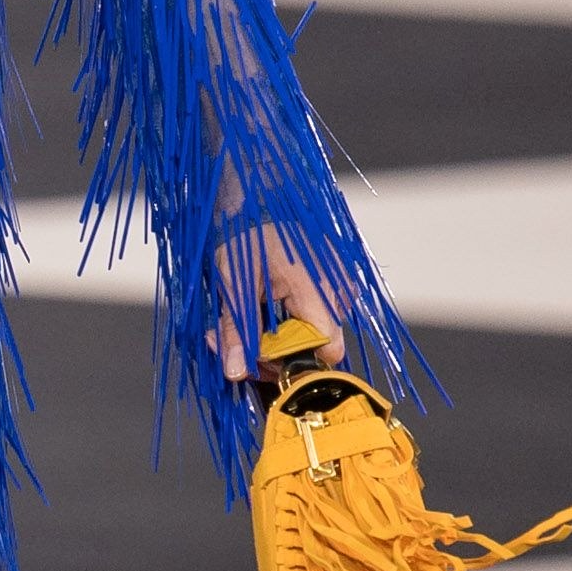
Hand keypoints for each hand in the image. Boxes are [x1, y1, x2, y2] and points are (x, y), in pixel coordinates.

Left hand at [210, 229, 347, 387]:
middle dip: (273, 352)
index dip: (292, 362)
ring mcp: (336, 283)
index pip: (327, 349)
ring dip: (275, 337)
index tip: (258, 358)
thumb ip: (238, 330)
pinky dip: (285, 319)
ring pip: (311, 331)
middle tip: (236, 345)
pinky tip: (262, 310)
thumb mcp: (235, 284)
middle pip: (316, 345)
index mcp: (318, 289)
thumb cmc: (249, 233)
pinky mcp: (329, 280)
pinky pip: (312, 313)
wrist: (256, 200)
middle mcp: (336, 288)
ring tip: (244, 323)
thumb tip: (237, 370)